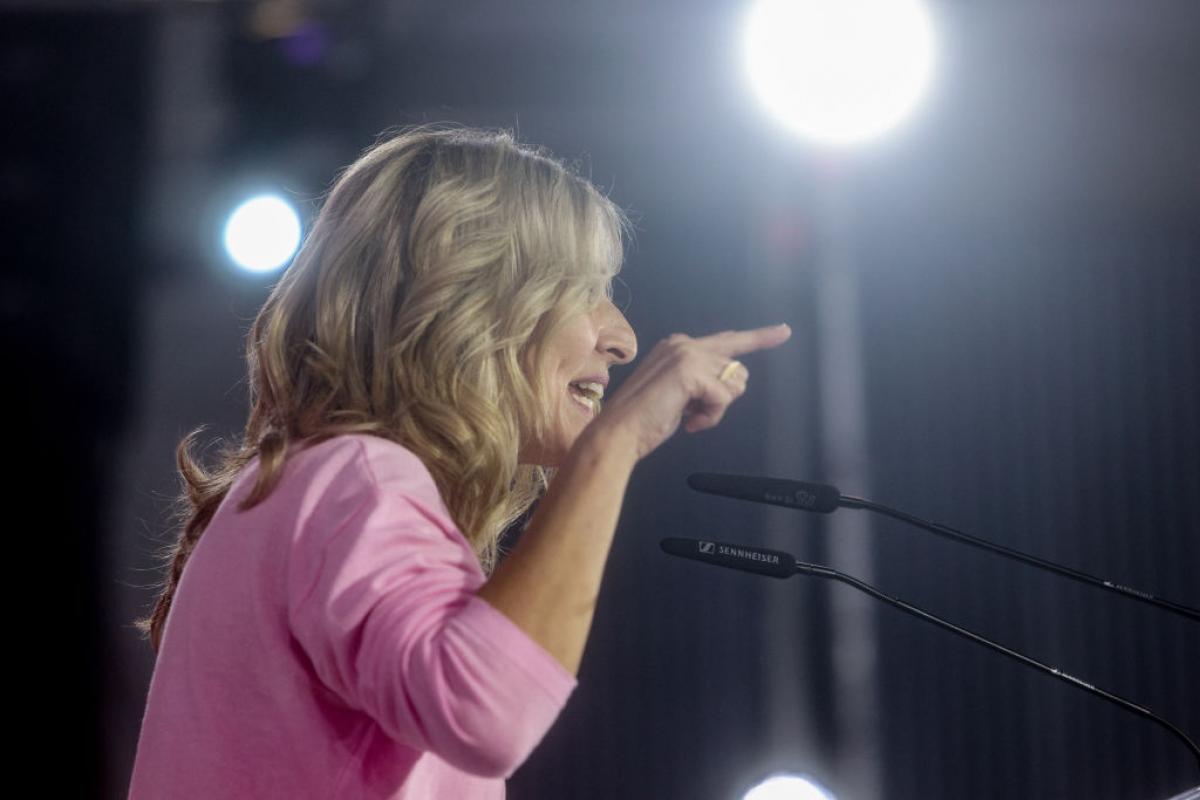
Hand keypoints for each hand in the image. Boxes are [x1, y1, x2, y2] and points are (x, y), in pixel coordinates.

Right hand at [591, 323, 791, 460]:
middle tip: (694, 413)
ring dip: (716, 409)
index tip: (784, 331)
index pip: (728, 340)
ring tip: (688, 416)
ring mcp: (687, 354)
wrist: (619, 432)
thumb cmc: (646, 419)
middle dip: (724, 397)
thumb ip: (703, 381)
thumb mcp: (681, 393)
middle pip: (736, 367)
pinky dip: (711, 417)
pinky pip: (723, 398)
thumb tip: (734, 382)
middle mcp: (684, 342)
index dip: (759, 337)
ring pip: (733, 383)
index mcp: (678, 345)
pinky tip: (689, 422)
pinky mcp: (689, 371)